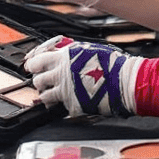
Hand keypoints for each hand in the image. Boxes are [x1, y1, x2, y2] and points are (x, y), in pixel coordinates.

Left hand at [25, 36, 141, 116]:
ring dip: (48, 96)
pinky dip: (64, 106)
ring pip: (44, 96)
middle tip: (47, 82)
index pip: (36, 61)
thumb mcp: (86, 49)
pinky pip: (61, 108)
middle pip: (37, 80)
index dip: (33, 65)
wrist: (125, 81)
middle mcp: (61, 75)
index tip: (33, 68)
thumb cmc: (111, 63)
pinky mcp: (73, 106)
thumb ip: (69, 53)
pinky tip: (72, 102)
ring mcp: (66, 92)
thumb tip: (58, 54)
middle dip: (40, 82)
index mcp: (63, 58)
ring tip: (56, 95)